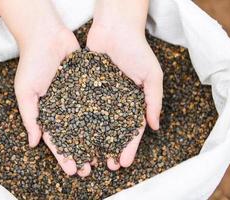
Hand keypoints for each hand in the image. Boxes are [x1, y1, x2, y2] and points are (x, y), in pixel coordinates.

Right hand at [0, 0, 92, 176]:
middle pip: (77, 135)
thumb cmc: (31, 64)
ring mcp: (79, 97)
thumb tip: (34, 143)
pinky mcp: (91, 85)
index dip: (64, 155)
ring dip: (98, 139)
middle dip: (83, 152)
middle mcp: (66, 108)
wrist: (46, 36)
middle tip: (92, 168)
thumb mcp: (25, 92)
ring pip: (91, 122)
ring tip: (106, 155)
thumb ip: (30, 117)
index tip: (72, 170)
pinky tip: (116, 128)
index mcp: (50, 113)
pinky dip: (107, 115)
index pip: (57, 139)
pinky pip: (100, 102)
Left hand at [87, 21, 162, 169]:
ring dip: (93, 141)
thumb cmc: (137, 50)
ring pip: (95, 123)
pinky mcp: (84, 88)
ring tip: (89, 157)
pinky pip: (80, 107)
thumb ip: (154, 101)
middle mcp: (115, 103)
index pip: (132, 130)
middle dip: (110, 149)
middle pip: (112, 131)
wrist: (115, 28)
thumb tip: (156, 126)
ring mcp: (99, 96)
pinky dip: (78, 122)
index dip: (129, 147)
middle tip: (106, 166)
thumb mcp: (152, 76)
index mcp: (132, 102)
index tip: (124, 162)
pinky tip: (74, 136)